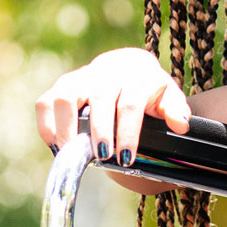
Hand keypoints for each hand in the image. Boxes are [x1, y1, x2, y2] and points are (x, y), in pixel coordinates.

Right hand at [36, 48, 190, 165]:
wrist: (129, 68)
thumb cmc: (150, 91)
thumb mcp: (169, 98)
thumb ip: (176, 111)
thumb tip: (180, 125)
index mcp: (138, 75)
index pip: (131, 103)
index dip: (127, 132)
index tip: (125, 159)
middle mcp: (108, 71)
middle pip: (100, 98)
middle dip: (100, 130)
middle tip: (102, 157)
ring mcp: (82, 76)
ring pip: (66, 95)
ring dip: (67, 127)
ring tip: (73, 153)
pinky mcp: (63, 84)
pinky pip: (46, 102)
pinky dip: (46, 125)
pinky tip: (57, 147)